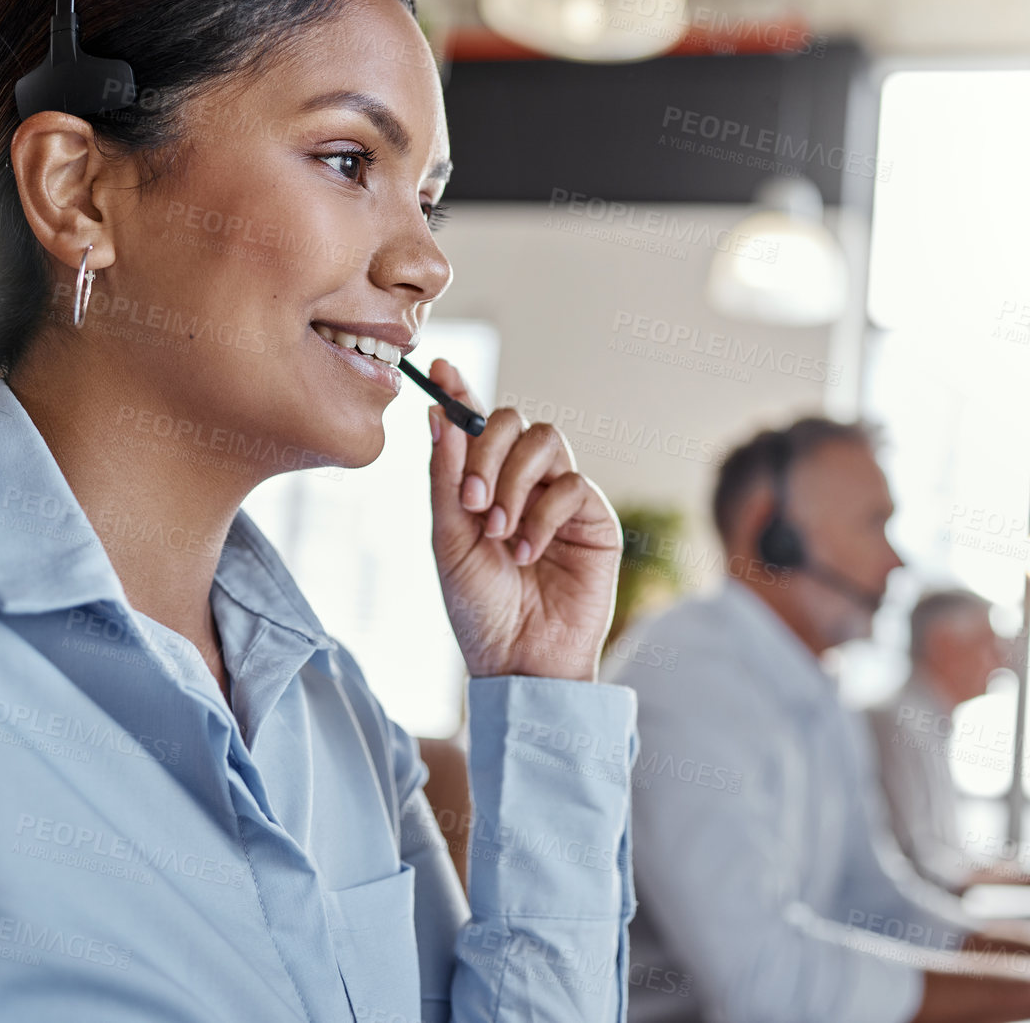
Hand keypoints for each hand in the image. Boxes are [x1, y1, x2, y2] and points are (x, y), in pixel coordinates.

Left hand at [425, 359, 620, 680]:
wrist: (519, 658)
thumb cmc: (480, 608)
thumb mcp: (449, 540)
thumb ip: (446, 477)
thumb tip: (436, 416)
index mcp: (481, 485)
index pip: (474, 427)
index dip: (460, 394)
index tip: (442, 369)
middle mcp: (522, 484)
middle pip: (513, 422)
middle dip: (487, 451)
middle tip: (471, 499)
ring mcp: (559, 497)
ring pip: (546, 441)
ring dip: (514, 482)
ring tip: (499, 530)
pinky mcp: (593, 517)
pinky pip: (572, 484)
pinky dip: (542, 515)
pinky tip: (528, 552)